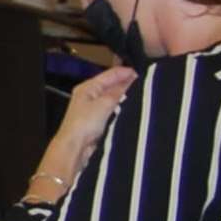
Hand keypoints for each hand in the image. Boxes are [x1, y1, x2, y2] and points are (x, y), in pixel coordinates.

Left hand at [29, 65, 135, 197]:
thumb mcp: (104, 104)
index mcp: (88, 87)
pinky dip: (121, 107)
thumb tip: (130, 80)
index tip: (143, 74)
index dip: (126, 72)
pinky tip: (131, 107)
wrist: (74, 147)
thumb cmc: (83, 125)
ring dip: (125, 96)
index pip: (110, 74)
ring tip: (142, 93)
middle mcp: (90, 95)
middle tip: (145, 84)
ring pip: (113, 97)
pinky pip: (112, 109)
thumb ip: (118, 91)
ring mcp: (93, 107)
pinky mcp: (97, 120)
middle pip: (112, 85)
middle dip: (127, 83)